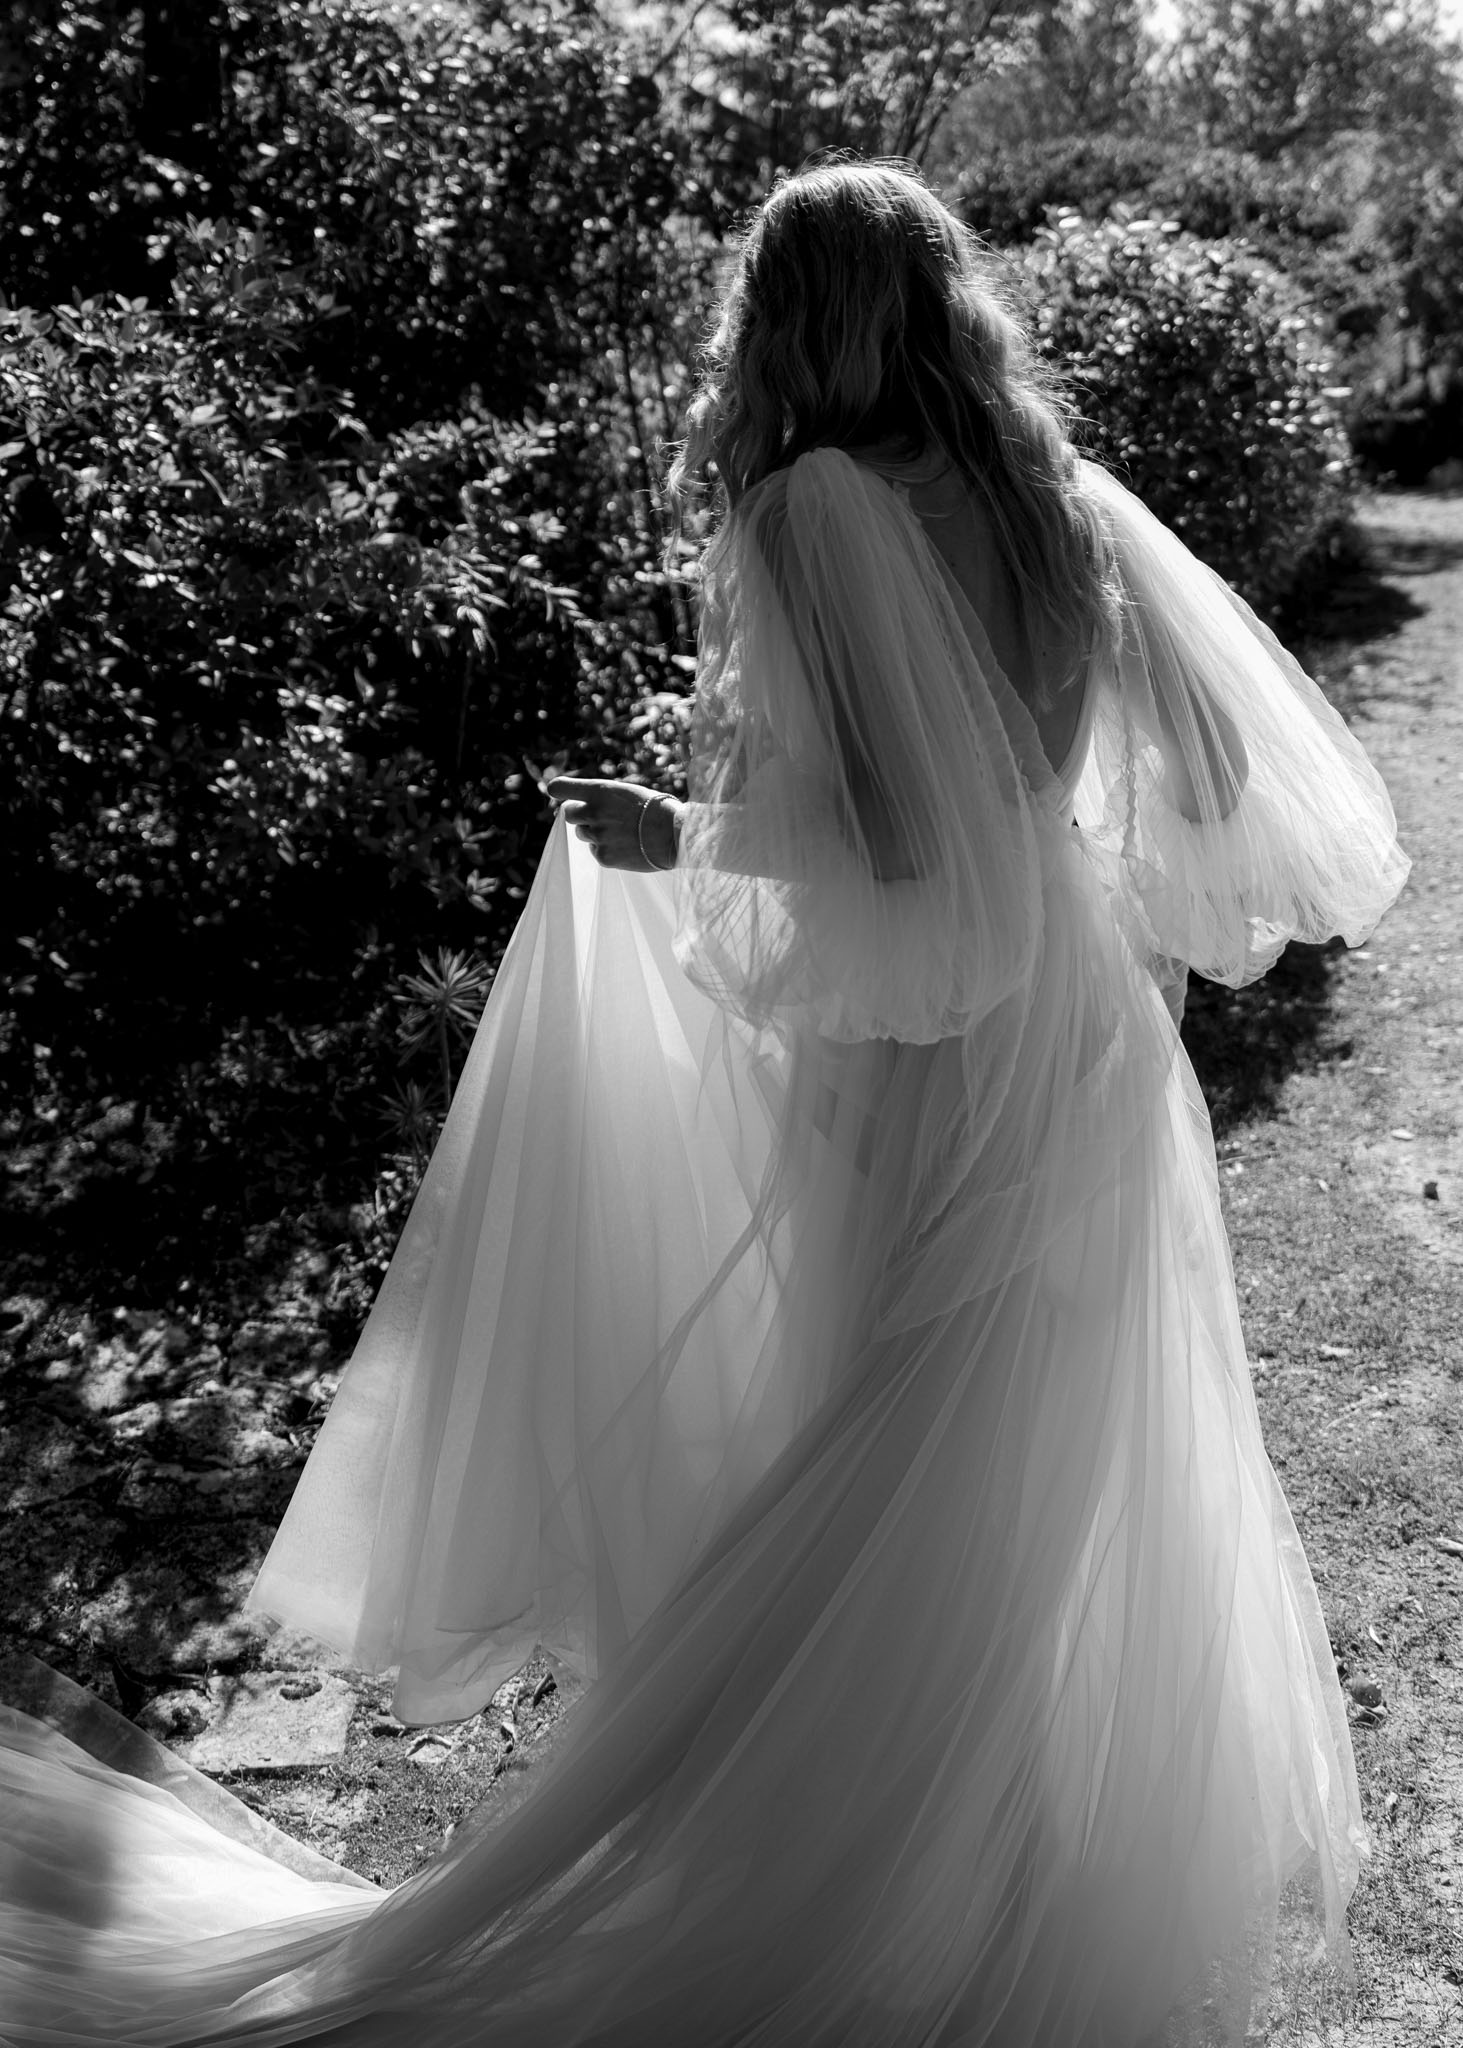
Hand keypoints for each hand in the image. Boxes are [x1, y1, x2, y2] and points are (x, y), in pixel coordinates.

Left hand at [547, 777, 682, 872]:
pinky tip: (626, 845)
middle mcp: (593, 812)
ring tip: (620, 831)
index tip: (556, 792)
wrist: (675, 834)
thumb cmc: (655, 809)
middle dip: (580, 815)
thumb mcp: (627, 792)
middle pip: (569, 814)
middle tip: (599, 816)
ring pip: (582, 833)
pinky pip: (595, 851)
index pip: (561, 788)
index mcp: (599, 791)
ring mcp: (597, 836)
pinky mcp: (603, 856)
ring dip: (594, 831)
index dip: (558, 790)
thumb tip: (576, 809)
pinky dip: (606, 848)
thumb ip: (601, 798)